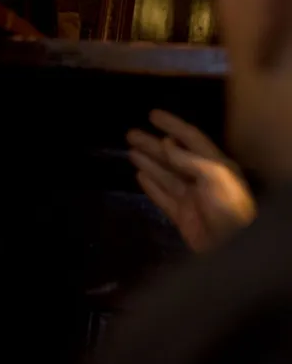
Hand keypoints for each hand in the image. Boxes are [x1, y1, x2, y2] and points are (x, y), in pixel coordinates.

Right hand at [127, 110, 256, 252]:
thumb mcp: (214, 176)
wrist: (233, 248)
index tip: (152, 115)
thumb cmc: (228, 207)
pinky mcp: (182, 215)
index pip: (191, 139)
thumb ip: (189, 159)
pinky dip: (150, 186)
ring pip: (165, 175)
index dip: (172, 125)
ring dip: (148, 161)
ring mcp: (190, 198)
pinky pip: (162, 197)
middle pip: (172, 156)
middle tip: (130, 134)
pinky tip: (139, 175)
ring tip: (130, 150)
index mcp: (215, 165)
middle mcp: (201, 179)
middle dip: (152, 144)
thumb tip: (166, 143)